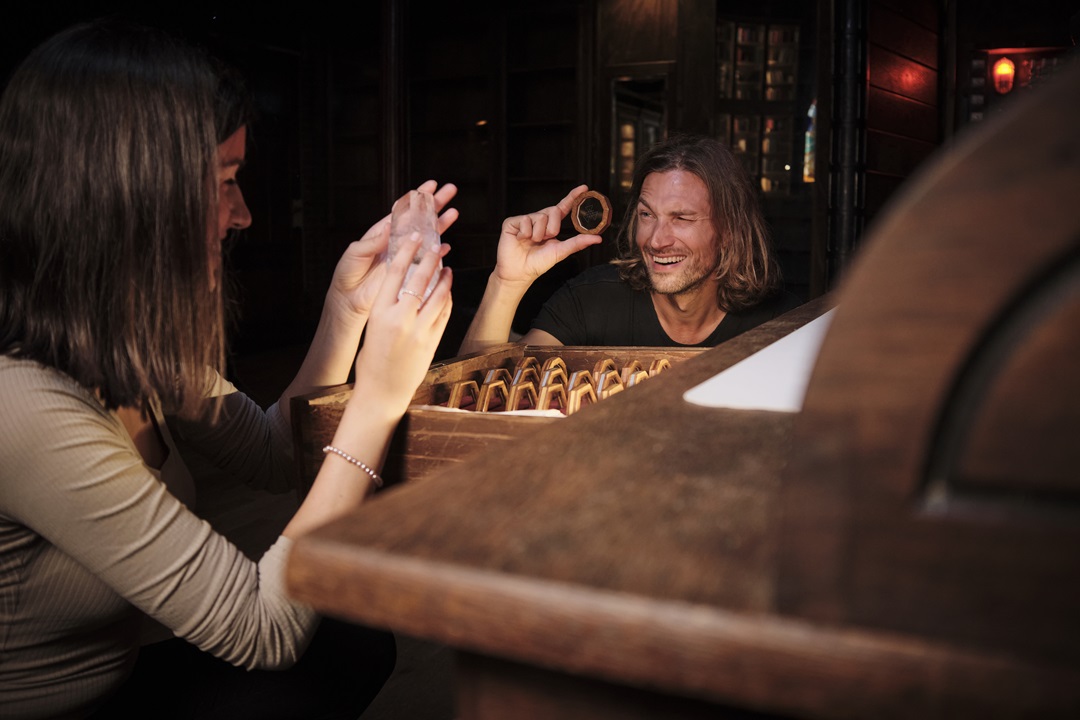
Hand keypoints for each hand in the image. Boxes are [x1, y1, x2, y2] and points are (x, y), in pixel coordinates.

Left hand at [327, 180, 458, 320]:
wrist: (350, 298)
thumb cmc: (348, 273)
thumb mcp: (356, 252)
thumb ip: (373, 240)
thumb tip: (389, 225)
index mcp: (384, 231)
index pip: (405, 210)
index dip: (418, 197)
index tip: (430, 186)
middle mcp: (398, 241)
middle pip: (421, 219)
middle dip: (436, 204)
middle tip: (450, 190)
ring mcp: (406, 256)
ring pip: (428, 236)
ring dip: (441, 224)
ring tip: (454, 213)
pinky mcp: (410, 272)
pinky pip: (428, 261)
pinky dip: (438, 254)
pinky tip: (446, 246)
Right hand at [353, 233, 452, 416]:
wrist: (382, 391)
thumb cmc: (372, 358)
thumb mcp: (373, 327)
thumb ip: (387, 306)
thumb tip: (401, 284)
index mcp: (379, 312)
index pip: (395, 273)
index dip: (406, 251)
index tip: (414, 238)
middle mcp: (399, 319)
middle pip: (419, 279)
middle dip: (429, 259)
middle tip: (435, 246)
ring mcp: (418, 331)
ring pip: (437, 295)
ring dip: (443, 278)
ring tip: (446, 267)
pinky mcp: (432, 342)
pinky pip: (443, 313)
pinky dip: (446, 298)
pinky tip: (447, 290)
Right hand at [493, 185, 602, 287]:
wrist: (519, 272)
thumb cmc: (538, 263)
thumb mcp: (561, 252)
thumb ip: (578, 243)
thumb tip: (597, 238)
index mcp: (551, 225)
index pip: (564, 207)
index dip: (573, 197)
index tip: (584, 188)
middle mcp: (539, 220)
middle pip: (553, 210)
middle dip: (552, 227)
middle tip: (545, 239)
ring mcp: (526, 220)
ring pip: (540, 217)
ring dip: (538, 234)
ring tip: (531, 242)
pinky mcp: (512, 222)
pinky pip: (525, 220)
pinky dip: (525, 233)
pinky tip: (520, 239)